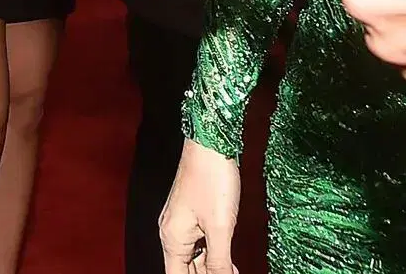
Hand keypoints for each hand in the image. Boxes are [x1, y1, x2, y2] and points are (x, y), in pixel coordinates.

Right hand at [160, 140, 239, 273]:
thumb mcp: (220, 227)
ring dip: (212, 269)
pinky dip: (212, 255)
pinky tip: (229, 261)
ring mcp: (181, 223)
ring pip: (193, 259)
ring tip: (234, 271)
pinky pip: (198, 245)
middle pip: (185, 270)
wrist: (210, 144)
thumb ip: (219, 261)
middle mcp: (171, 233)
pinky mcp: (191, 215)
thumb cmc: (213, 181)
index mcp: (172, 239)